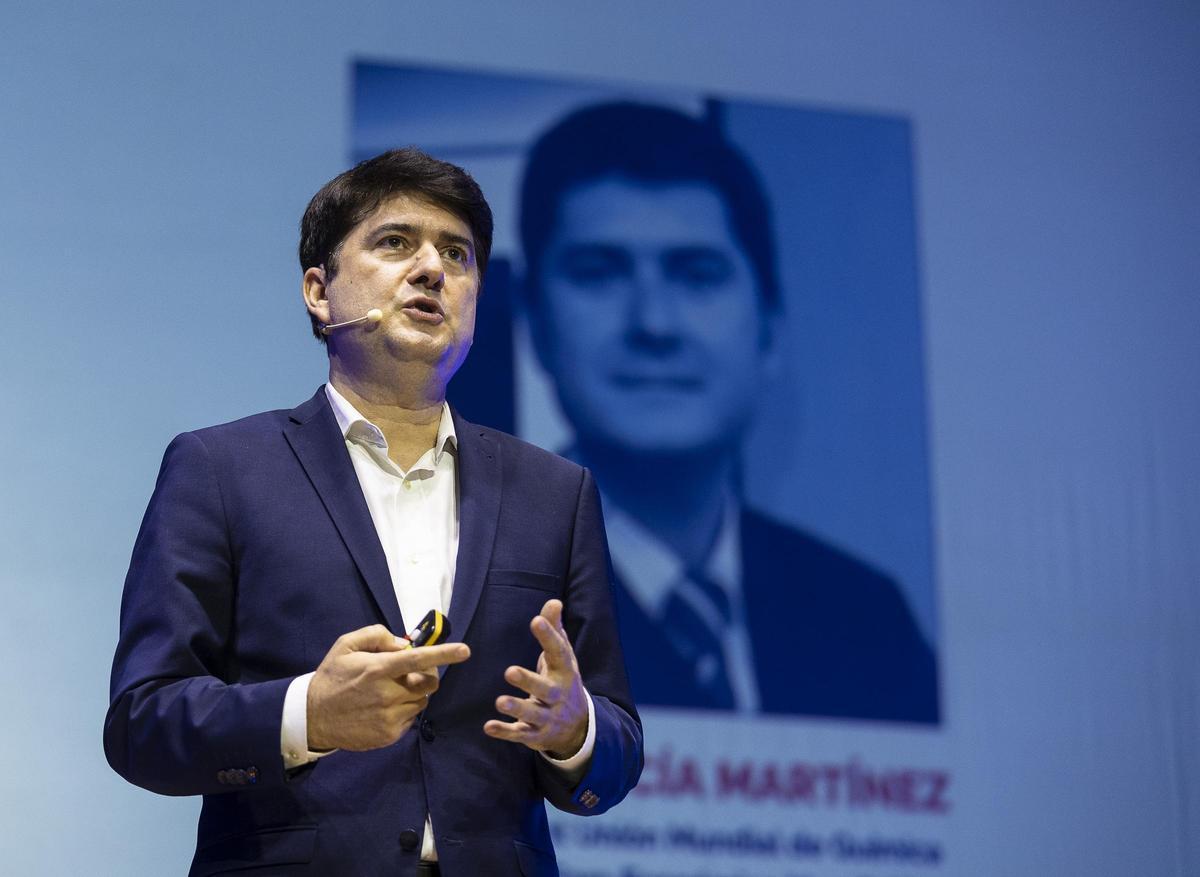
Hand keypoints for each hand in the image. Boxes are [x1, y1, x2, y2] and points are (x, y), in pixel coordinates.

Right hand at [307, 624, 469, 751]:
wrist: (312, 717)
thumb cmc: (332, 677)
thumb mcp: (346, 645)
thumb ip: (377, 636)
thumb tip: (405, 644)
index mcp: (378, 669)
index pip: (418, 659)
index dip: (445, 654)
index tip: (466, 651)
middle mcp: (388, 694)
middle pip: (429, 684)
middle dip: (427, 676)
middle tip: (411, 674)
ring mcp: (389, 717)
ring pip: (421, 702)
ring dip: (413, 694)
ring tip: (389, 692)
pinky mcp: (389, 735)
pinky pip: (410, 719)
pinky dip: (404, 711)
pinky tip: (383, 709)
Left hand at [484, 599, 587, 758]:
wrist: (578, 727)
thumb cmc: (563, 682)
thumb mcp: (563, 658)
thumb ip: (555, 630)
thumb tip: (553, 602)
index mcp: (565, 672)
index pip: (558, 653)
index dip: (549, 636)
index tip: (536, 621)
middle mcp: (558, 695)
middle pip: (544, 689)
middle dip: (528, 681)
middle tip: (509, 671)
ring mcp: (548, 717)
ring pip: (532, 713)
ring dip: (516, 708)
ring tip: (500, 702)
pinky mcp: (536, 735)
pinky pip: (520, 734)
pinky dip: (505, 731)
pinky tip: (489, 727)